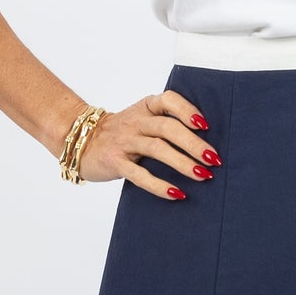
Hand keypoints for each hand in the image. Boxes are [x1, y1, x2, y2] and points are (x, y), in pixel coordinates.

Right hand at [76, 88, 219, 198]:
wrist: (81, 141)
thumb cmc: (123, 133)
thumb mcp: (142, 119)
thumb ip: (166, 123)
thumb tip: (205, 144)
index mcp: (145, 107)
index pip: (168, 100)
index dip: (187, 110)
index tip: (205, 125)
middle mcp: (135, 121)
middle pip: (168, 128)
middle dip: (194, 144)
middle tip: (214, 159)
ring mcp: (124, 142)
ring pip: (157, 149)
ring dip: (183, 163)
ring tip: (203, 176)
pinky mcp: (115, 162)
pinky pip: (139, 175)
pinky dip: (159, 185)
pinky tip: (177, 194)